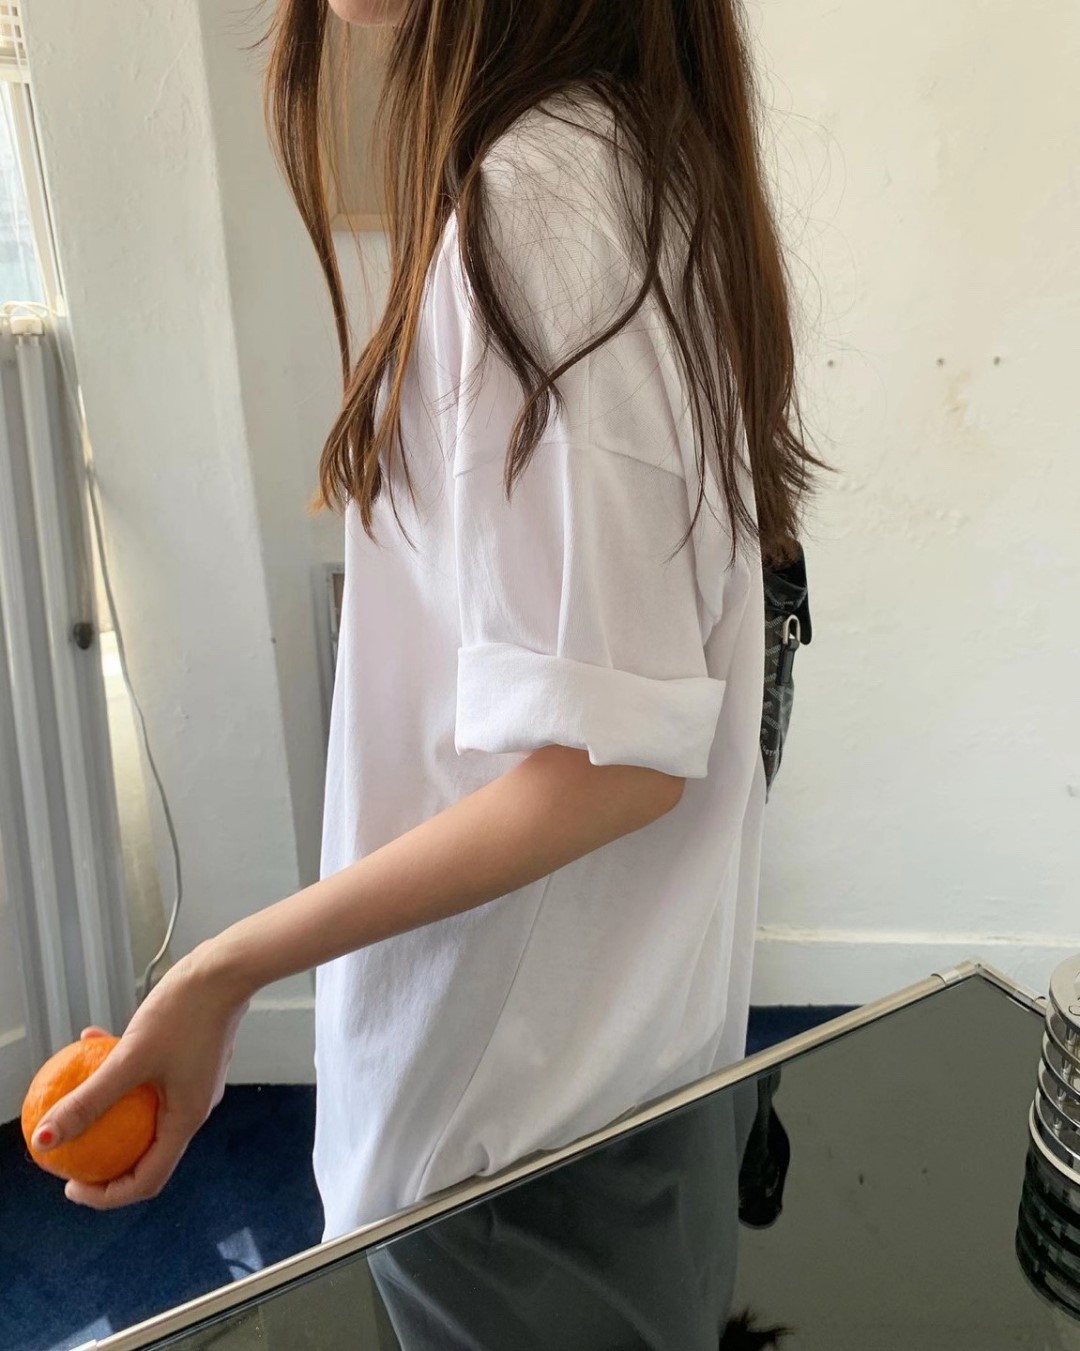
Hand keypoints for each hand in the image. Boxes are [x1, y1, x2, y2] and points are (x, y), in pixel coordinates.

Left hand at [32, 946, 250, 1209]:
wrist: (225, 971)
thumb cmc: (185, 1013)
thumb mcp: (129, 1058)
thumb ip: (89, 1100)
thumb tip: (46, 1138)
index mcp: (186, 1120)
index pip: (146, 1180)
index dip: (106, 1194)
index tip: (72, 1185)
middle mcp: (193, 1109)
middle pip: (146, 1153)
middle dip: (105, 1158)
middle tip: (72, 1150)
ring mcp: (194, 1085)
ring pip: (145, 1115)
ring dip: (110, 1111)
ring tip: (78, 1095)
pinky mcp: (190, 1061)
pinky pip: (149, 1083)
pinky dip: (123, 1075)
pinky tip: (97, 1043)